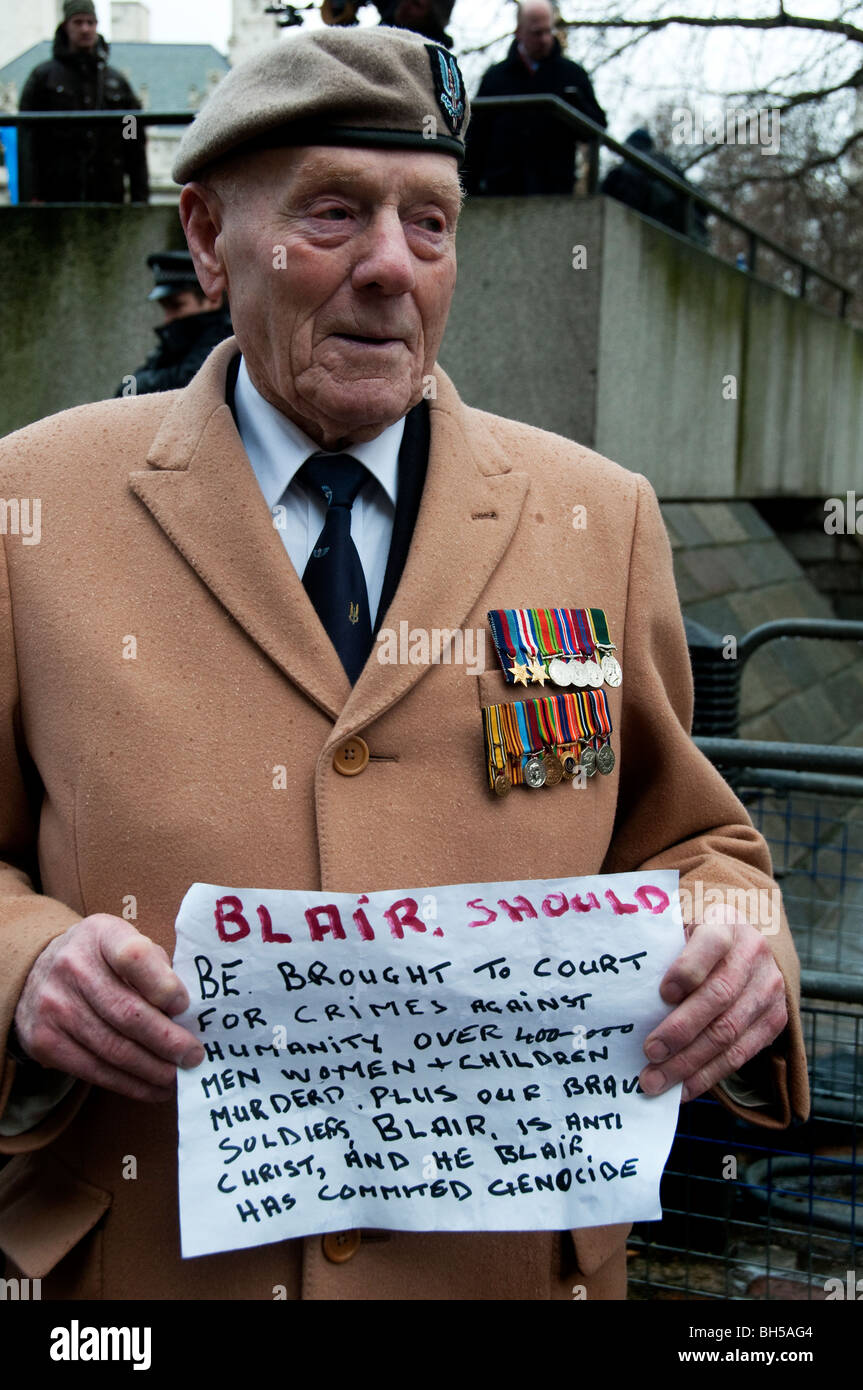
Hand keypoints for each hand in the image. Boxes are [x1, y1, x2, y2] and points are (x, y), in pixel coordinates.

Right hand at [13, 915, 204, 1102]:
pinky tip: (154, 1087)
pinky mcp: (45, 1041)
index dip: (164, 985)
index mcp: (102, 936)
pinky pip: (94, 1071)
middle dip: (167, 1041)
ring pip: (113, 1048)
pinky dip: (130, 1084)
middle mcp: (73, 967)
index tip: (185, 1006)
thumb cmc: (103, 960)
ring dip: (152, 1069)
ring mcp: (55, 1005)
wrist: (39, 972)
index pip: (135, 957)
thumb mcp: (127, 943)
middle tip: (194, 1056)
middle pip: (127, 1013)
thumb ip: (157, 968)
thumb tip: (191, 1015)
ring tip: (179, 1076)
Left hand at [639, 905, 787, 1103]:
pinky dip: (708, 1075)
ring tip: (656, 1081)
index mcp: (725, 923)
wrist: (749, 943)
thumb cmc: (697, 939)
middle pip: (718, 997)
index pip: (711, 943)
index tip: (663, 994)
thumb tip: (624, 989)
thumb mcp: (682, 928)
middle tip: (649, 1053)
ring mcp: (768, 989)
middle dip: (680, 1031)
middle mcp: (753, 954)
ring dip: (689, 1063)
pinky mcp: (775, 1020)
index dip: (688, 970)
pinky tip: (682, 1088)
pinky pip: (741, 1054)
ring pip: (728, 1033)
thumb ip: (662, 950)